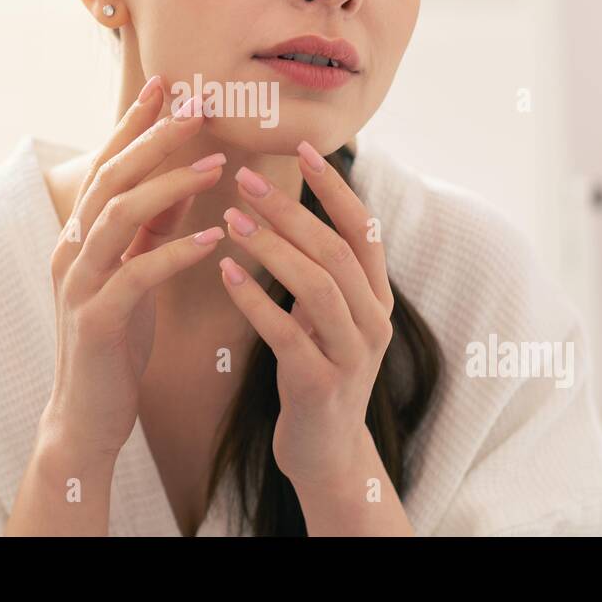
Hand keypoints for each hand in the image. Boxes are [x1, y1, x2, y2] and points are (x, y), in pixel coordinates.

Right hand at [41, 79, 225, 461]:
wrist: (86, 416)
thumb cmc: (115, 342)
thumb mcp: (136, 273)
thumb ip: (154, 228)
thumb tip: (187, 177)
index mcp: (79, 235)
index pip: (107, 164)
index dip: (133, 123)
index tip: (166, 85)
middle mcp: (71, 250)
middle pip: (110, 178)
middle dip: (153, 138)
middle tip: (197, 106)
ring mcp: (77, 285)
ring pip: (118, 216)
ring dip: (169, 185)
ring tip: (215, 163)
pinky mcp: (95, 322)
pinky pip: (136, 275)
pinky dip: (175, 251)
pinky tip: (212, 238)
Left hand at [216, 141, 393, 491]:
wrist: (324, 454)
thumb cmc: (315, 372)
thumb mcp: (327, 318)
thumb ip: (320, 272)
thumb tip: (292, 211)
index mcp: (377, 297)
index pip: (364, 228)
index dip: (335, 187)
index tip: (302, 146)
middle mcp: (374, 322)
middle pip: (337, 251)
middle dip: (292, 209)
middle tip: (245, 178)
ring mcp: (352, 356)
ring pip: (318, 287)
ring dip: (272, 248)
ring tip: (230, 219)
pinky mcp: (321, 386)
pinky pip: (287, 334)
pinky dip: (255, 300)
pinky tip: (225, 273)